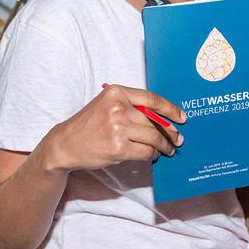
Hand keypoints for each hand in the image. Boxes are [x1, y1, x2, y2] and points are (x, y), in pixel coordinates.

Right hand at [45, 84, 185, 172]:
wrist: (66, 143)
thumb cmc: (89, 124)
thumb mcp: (107, 106)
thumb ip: (131, 107)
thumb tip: (163, 120)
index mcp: (116, 92)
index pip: (151, 99)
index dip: (170, 109)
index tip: (181, 117)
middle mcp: (118, 108)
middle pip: (154, 121)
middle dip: (169, 132)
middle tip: (178, 139)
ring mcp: (118, 128)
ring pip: (153, 137)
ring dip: (164, 145)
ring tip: (168, 149)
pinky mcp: (119, 148)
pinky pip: (145, 151)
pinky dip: (152, 155)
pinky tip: (153, 156)